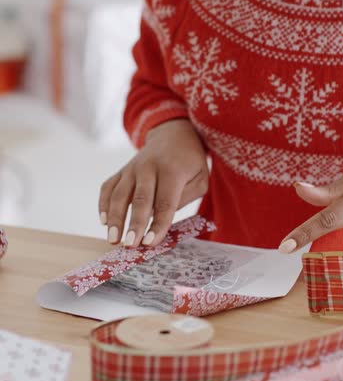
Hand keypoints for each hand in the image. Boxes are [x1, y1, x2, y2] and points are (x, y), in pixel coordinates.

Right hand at [99, 119, 208, 246]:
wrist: (173, 135)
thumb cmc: (190, 162)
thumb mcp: (201, 178)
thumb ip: (187, 197)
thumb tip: (163, 216)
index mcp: (172, 171)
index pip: (165, 202)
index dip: (158, 224)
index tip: (151, 243)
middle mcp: (149, 168)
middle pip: (140, 199)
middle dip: (134, 224)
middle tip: (130, 245)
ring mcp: (132, 168)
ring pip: (119, 194)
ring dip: (115, 218)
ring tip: (113, 240)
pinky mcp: (121, 170)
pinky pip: (108, 187)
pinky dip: (103, 204)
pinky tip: (103, 222)